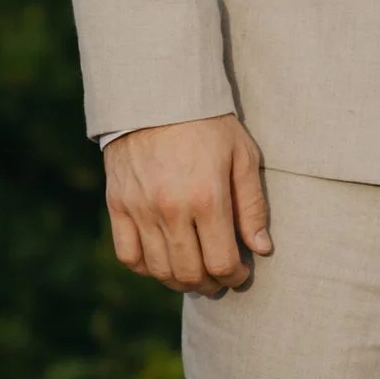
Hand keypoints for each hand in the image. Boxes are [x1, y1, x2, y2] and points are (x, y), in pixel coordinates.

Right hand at [104, 114, 272, 293]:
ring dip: (180, 282)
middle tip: (220, 279)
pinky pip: (127, 255)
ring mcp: (140, 209)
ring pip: (159, 270)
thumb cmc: (208, 124)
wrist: (157, 95)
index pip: (221, 262)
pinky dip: (145, 267)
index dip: (235, 277)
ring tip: (195, 275)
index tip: (241, 273)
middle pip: (190, 273)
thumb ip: (252, 206)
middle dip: (210, 284)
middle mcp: (170, 209)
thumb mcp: (242, 157)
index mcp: (207, 198)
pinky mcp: (117, 205)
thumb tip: (261, 249)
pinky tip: (162, 262)